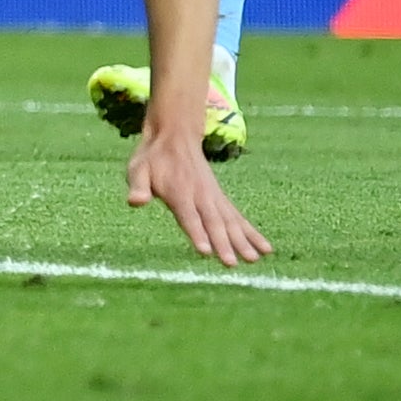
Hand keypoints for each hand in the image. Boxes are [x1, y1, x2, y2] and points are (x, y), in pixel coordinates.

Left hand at [127, 119, 268, 267]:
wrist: (176, 136)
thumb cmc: (152, 158)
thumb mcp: (137, 168)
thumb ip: (137, 186)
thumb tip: (135, 202)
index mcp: (178, 191)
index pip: (189, 216)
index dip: (197, 233)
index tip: (206, 251)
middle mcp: (200, 195)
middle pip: (213, 223)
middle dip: (223, 244)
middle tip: (232, 264)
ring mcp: (214, 197)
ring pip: (230, 222)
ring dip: (242, 241)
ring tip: (254, 260)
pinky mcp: (221, 199)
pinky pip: (239, 218)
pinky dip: (252, 233)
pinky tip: (265, 249)